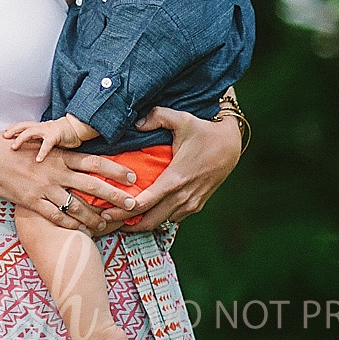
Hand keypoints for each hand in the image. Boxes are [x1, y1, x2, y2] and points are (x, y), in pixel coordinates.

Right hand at [0, 129, 137, 235]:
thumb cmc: (14, 148)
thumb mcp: (40, 145)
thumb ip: (59, 153)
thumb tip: (76, 158)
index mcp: (60, 156)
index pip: (94, 163)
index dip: (115, 170)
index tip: (132, 176)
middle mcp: (56, 171)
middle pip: (92, 185)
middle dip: (114, 196)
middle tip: (132, 204)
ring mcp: (45, 188)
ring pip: (76, 206)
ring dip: (94, 217)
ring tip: (106, 225)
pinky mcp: (32, 201)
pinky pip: (55, 217)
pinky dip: (70, 225)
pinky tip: (80, 231)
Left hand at [3, 119, 81, 160]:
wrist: (77, 129)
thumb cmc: (62, 135)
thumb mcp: (46, 137)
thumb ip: (37, 143)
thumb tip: (26, 153)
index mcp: (38, 127)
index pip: (21, 126)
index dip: (11, 128)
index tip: (1, 134)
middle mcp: (40, 127)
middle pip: (22, 126)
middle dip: (11, 131)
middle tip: (3, 137)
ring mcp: (47, 130)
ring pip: (30, 132)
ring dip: (21, 139)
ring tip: (14, 147)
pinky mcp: (56, 135)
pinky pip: (47, 144)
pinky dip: (42, 152)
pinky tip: (38, 160)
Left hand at [101, 106, 241, 232]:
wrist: (232, 144)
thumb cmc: (205, 131)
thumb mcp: (181, 119)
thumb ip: (156, 117)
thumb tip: (136, 122)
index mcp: (176, 178)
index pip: (145, 203)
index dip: (124, 210)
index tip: (106, 212)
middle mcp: (183, 196)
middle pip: (151, 220)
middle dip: (127, 223)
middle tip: (107, 220)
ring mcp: (192, 203)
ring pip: (162, 222)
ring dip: (142, 223)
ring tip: (121, 218)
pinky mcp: (197, 205)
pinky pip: (174, 219)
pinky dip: (158, 219)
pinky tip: (144, 214)